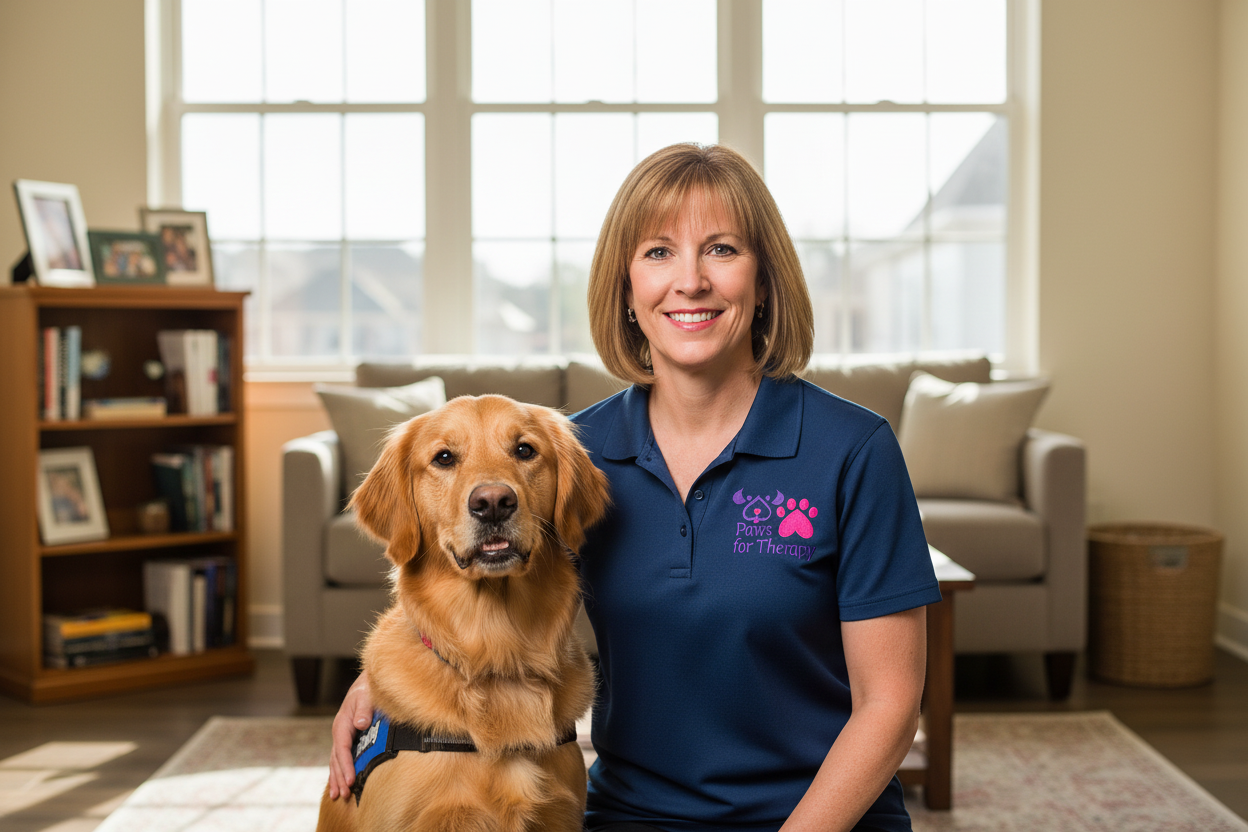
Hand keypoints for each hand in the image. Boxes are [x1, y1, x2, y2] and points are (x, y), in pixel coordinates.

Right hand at [327, 671, 373, 799]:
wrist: (367, 683)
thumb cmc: (368, 689)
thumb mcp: (366, 695)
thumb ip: (363, 709)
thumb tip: (360, 723)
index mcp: (342, 723)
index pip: (342, 749)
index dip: (346, 765)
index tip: (351, 780)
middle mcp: (339, 731)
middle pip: (336, 759)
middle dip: (340, 777)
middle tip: (345, 795)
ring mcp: (342, 736)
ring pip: (336, 761)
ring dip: (337, 778)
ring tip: (338, 796)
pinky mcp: (347, 739)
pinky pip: (340, 758)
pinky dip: (339, 772)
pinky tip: (340, 784)